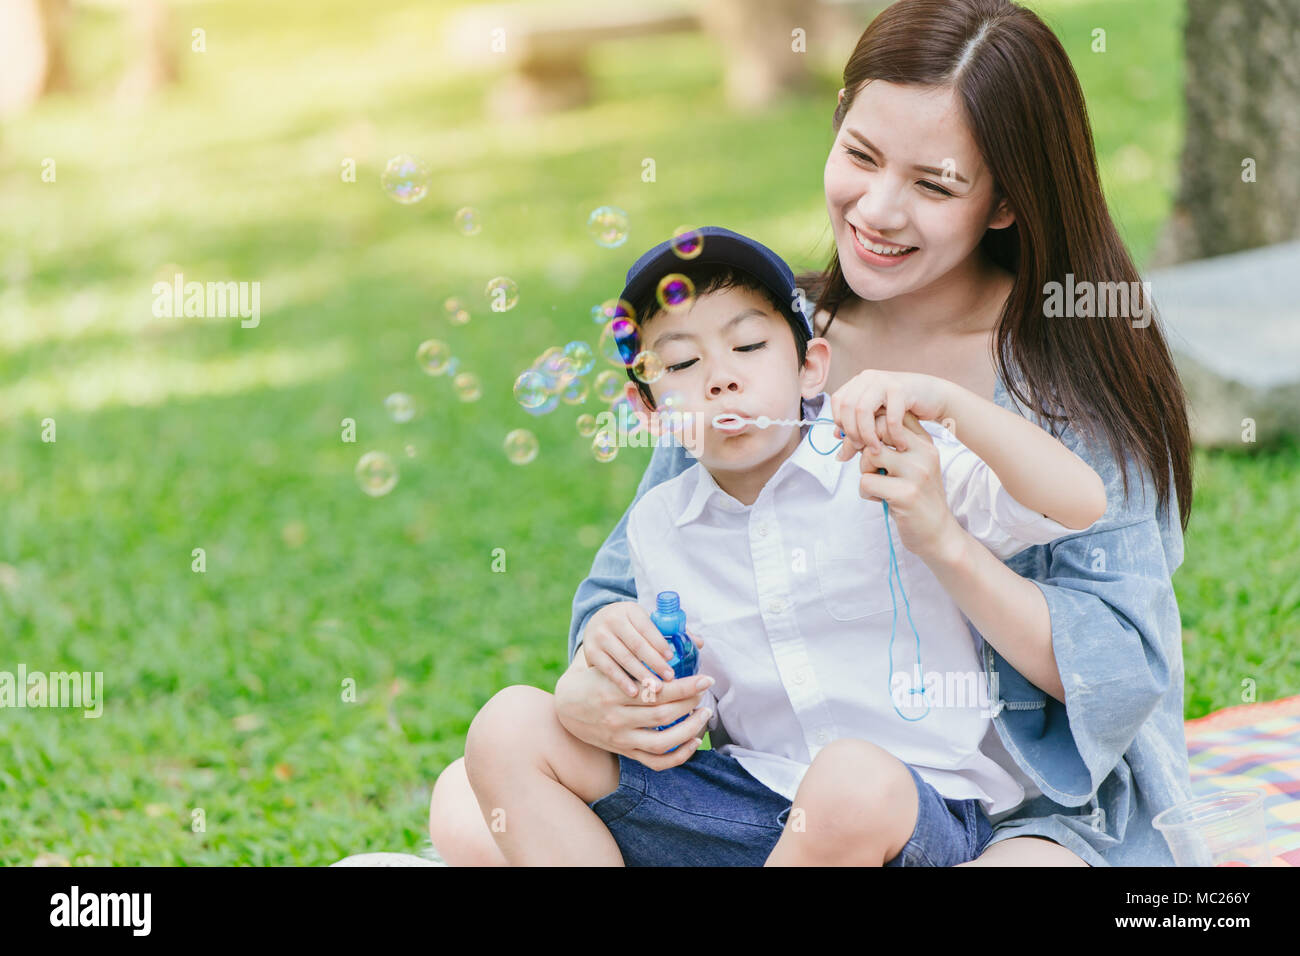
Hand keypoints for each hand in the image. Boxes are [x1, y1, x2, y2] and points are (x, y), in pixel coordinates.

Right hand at [554, 662, 714, 771]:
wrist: (565, 708)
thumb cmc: (593, 679)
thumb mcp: (608, 664)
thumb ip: (636, 659)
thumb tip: (675, 643)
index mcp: (613, 692)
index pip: (657, 691)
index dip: (686, 686)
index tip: (706, 678)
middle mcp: (617, 717)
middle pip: (663, 714)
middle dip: (690, 703)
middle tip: (705, 691)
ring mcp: (621, 738)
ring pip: (662, 741)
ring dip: (689, 729)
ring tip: (704, 715)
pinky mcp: (624, 751)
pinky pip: (655, 761)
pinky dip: (678, 756)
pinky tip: (693, 741)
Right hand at [582, 601, 703, 693]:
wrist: (595, 626)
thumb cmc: (629, 628)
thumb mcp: (644, 623)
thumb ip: (669, 632)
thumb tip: (698, 643)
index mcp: (630, 610)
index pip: (647, 627)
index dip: (660, 643)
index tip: (672, 659)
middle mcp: (613, 620)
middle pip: (637, 644)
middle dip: (655, 663)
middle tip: (670, 678)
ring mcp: (600, 636)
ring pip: (624, 658)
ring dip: (642, 675)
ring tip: (656, 688)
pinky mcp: (591, 652)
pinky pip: (608, 669)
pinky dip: (622, 681)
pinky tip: (635, 692)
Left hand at [829, 369, 952, 460]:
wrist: (935, 396)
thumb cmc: (904, 409)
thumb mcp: (877, 418)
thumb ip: (857, 431)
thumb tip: (838, 448)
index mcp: (859, 381)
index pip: (837, 401)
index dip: (840, 422)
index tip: (852, 440)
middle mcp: (869, 377)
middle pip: (847, 406)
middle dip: (853, 432)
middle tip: (863, 449)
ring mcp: (884, 381)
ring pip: (863, 410)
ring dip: (868, 435)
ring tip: (878, 450)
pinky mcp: (901, 389)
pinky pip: (890, 417)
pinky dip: (893, 435)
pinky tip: (899, 446)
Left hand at [856, 410, 962, 562]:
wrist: (938, 533)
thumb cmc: (916, 498)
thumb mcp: (911, 466)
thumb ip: (892, 446)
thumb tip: (854, 432)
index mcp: (925, 443)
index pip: (891, 417)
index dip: (872, 429)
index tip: (869, 448)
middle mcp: (924, 453)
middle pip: (877, 431)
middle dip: (864, 449)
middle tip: (871, 469)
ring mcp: (917, 473)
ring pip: (869, 455)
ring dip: (865, 472)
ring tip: (878, 485)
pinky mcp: (906, 494)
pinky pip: (866, 481)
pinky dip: (866, 492)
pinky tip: (880, 500)